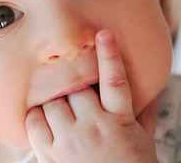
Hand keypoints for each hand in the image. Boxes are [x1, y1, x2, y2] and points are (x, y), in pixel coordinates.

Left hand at [25, 30, 157, 162]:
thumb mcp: (143, 141)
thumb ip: (144, 115)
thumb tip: (149, 94)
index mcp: (120, 122)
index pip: (116, 82)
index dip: (110, 55)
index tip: (104, 34)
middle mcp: (94, 127)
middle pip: (75, 89)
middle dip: (75, 91)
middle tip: (77, 102)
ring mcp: (70, 140)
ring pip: (53, 102)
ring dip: (56, 104)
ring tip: (64, 116)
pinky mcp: (50, 153)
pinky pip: (35, 121)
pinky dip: (38, 117)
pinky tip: (47, 122)